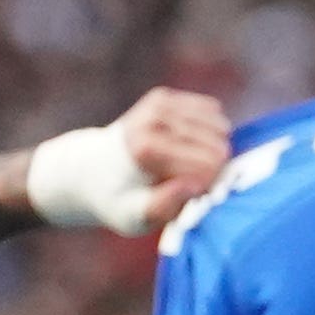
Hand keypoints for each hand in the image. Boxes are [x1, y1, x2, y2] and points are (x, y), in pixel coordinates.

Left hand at [117, 86, 234, 229]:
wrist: (92, 170)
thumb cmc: (119, 201)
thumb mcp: (134, 217)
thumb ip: (165, 207)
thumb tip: (195, 186)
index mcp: (146, 149)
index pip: (210, 165)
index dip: (208, 186)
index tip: (189, 197)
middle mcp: (153, 119)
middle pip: (219, 147)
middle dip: (211, 169)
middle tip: (187, 183)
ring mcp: (159, 103)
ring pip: (222, 128)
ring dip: (211, 150)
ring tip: (186, 164)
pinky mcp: (165, 96)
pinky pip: (214, 113)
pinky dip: (208, 132)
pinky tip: (188, 145)